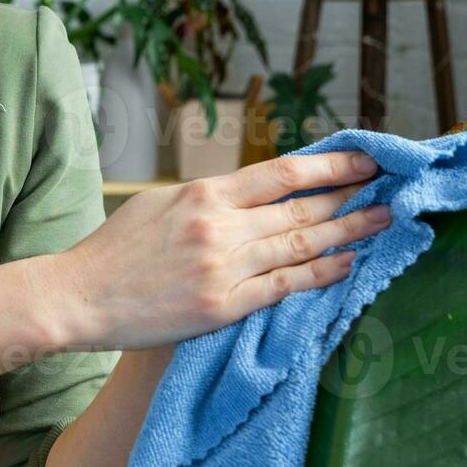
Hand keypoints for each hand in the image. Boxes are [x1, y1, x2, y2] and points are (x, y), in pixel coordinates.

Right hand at [54, 151, 391, 350]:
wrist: (78, 296)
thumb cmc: (113, 251)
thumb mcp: (157, 205)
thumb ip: (206, 198)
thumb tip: (251, 191)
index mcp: (203, 194)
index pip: (282, 172)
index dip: (330, 164)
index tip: (364, 159)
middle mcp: (219, 226)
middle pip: (302, 207)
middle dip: (351, 195)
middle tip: (388, 188)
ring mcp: (223, 267)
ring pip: (302, 245)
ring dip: (350, 232)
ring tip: (382, 221)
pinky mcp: (222, 307)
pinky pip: (285, 286)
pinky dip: (321, 274)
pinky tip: (347, 264)